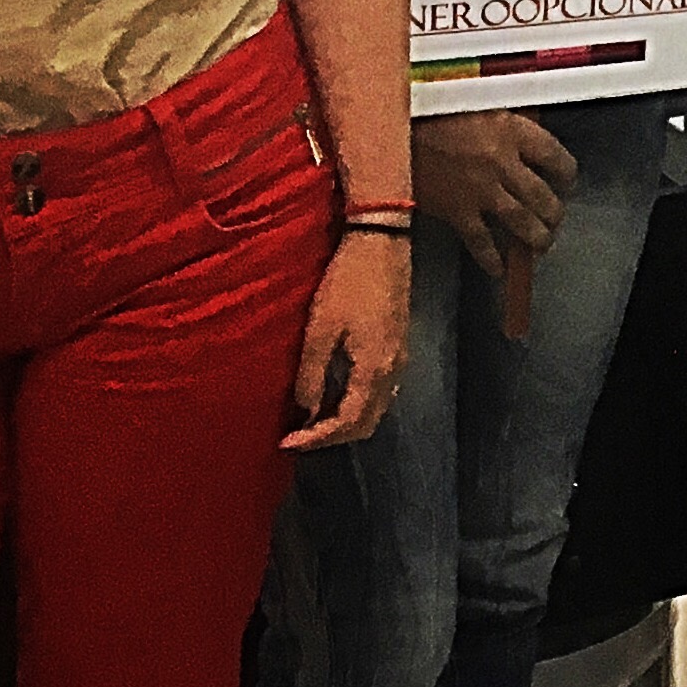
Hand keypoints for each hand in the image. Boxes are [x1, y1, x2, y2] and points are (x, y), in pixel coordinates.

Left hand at [284, 233, 411, 451]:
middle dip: (332, 436)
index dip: (317, 438)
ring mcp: (400, 357)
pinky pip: (381, 391)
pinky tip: (336, 393)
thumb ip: (313, 374)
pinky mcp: (399, 344)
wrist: (381, 243)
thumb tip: (306, 411)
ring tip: (313, 419)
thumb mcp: (321, 328)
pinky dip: (358, 403)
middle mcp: (393, 370)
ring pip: (376, 408)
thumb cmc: (348, 283)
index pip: (347, 421)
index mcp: (373, 368)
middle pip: (367, 422)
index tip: (287, 443)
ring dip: (346, 421)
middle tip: (299, 436)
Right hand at [411, 111, 575, 280]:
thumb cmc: (436, 109)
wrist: (394, 126)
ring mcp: (481, 189)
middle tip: (555, 221)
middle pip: (542, 195)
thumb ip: (506, 123)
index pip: (555, 156)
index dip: (567, 173)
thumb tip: (524, 141)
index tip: (567, 182)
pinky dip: (492, 258)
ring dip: (536, 237)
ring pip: (520, 220)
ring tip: (542, 246)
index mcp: (513, 130)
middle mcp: (504, 162)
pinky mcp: (456, 210)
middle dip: (554, 213)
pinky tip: (499, 270)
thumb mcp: (480, 102)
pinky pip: (481, 240)